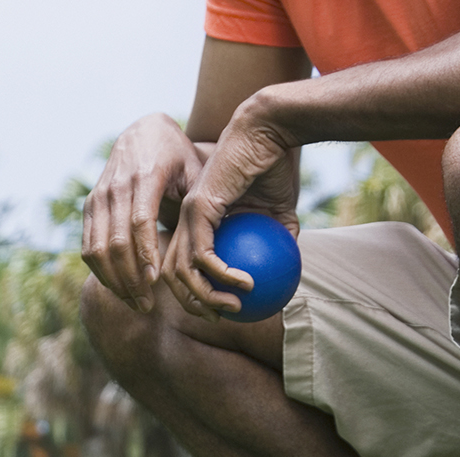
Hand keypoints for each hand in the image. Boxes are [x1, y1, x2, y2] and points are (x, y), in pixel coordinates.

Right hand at [82, 113, 202, 313]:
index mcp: (145, 176)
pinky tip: (121, 290)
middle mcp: (115, 186)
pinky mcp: (89, 207)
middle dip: (130, 279)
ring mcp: (98, 197)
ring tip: (136, 303)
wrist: (142, 133)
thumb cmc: (179, 158)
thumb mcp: (196, 171)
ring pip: (97, 250)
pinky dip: (102, 273)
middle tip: (147, 305)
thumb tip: (224, 243)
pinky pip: (88, 248)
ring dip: (114, 281)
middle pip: (116, 242)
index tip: (156, 282)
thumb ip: (202, 203)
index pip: (140, 222)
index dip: (145, 254)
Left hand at [162, 108, 299, 320]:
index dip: (193, 295)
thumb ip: (277, 241)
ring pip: (182, 270)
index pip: (182, 268)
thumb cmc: (273, 168)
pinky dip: (221, 275)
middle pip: (172, 276)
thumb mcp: (278, 214)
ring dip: (206, 297)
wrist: (269, 134)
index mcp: (196, 224)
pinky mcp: (197, 209)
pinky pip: (203, 254)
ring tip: (234, 309)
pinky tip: (245, 285)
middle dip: (192, 304)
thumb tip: (287, 271)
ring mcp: (187, 215)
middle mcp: (184, 221)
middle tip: (221, 320)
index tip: (219, 313)